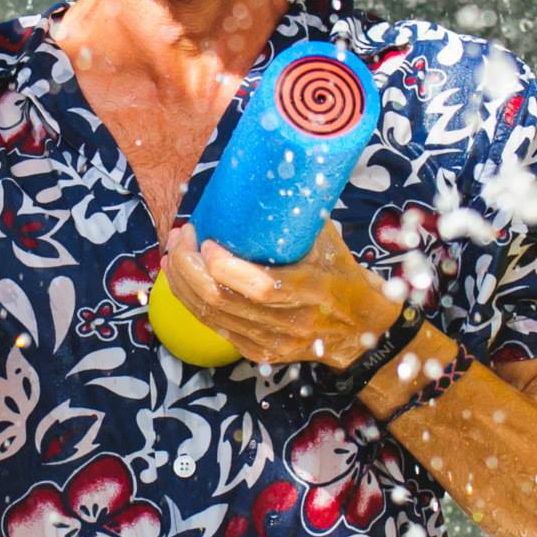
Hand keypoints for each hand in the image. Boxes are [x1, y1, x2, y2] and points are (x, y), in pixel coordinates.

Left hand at [162, 220, 402, 369]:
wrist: (362, 330)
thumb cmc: (344, 277)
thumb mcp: (328, 244)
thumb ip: (294, 222)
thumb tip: (259, 184)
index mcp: (311, 291)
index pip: (256, 286)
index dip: (221, 263)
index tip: (207, 237)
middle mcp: (288, 323)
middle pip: (220, 299)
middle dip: (189, 266)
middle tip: (181, 237)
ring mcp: (270, 342)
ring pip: (209, 314)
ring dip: (182, 282)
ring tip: (174, 254)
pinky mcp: (258, 351)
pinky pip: (213, 326)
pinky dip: (191, 300)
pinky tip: (182, 279)